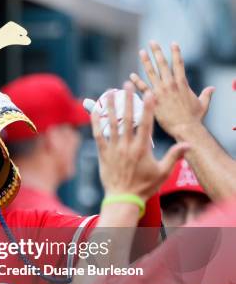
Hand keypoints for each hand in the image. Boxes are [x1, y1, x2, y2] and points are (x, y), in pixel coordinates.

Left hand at [92, 82, 188, 200]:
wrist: (123, 198)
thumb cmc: (144, 186)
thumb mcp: (163, 172)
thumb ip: (174, 156)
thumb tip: (188, 144)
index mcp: (142, 149)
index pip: (145, 124)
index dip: (147, 107)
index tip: (148, 93)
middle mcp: (127, 146)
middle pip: (127, 119)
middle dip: (128, 100)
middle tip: (126, 85)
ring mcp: (113, 149)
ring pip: (111, 124)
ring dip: (110, 107)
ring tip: (109, 92)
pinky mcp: (103, 154)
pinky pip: (98, 135)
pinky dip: (96, 122)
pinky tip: (94, 111)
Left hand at [129, 41, 213, 137]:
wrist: (185, 128)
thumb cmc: (194, 118)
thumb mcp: (202, 104)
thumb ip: (206, 94)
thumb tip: (212, 89)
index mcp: (182, 83)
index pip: (179, 63)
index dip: (176, 52)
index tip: (173, 43)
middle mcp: (170, 84)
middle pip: (163, 64)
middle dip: (157, 52)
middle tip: (152, 42)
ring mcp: (160, 91)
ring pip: (151, 73)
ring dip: (146, 61)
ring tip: (142, 52)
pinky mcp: (152, 100)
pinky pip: (142, 88)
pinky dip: (136, 81)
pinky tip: (131, 75)